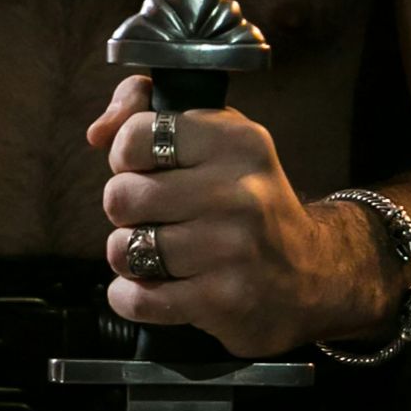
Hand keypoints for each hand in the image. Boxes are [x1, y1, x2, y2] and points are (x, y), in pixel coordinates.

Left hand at [83, 75, 398, 357]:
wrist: (312, 275)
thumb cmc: (246, 200)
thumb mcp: (215, 138)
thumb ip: (146, 111)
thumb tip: (98, 132)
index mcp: (236, 140)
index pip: (135, 136)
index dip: (125, 156)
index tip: (146, 168)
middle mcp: (238, 191)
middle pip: (121, 196)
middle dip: (125, 210)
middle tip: (154, 215)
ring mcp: (232, 248)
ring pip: (124, 248)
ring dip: (129, 254)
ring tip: (157, 251)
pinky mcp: (223, 300)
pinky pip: (137, 298)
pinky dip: (130, 296)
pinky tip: (153, 286)